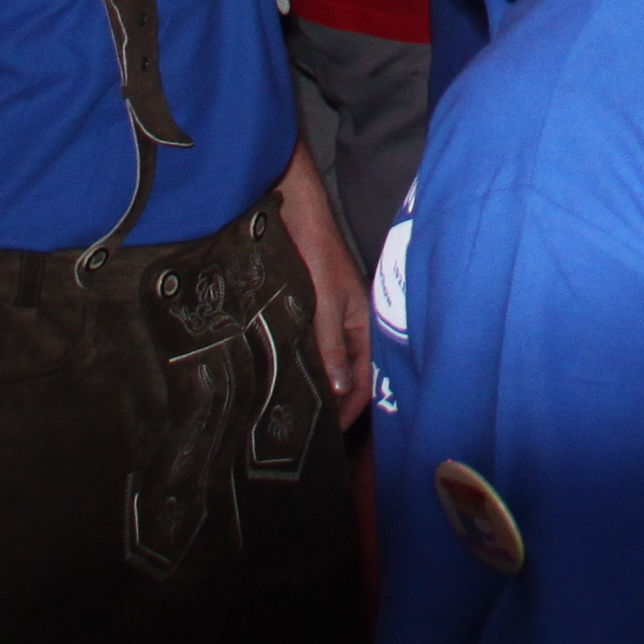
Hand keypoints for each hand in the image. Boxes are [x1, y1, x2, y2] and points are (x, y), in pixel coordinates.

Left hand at [272, 150, 372, 421]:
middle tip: (307, 430)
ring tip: (292, 410)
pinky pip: (307, 344)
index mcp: (362, 322)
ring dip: (315, 382)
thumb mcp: (325, 302)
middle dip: (333, 401)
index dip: (351, 407)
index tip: (330, 436)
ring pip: (325, 360)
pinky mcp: (306, 307)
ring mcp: (327, 315)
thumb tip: (339, 390)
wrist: (292, 207)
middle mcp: (347, 322)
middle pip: (346, 372)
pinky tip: (280, 375)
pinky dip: (299, 362)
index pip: (363, 377)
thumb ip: (332, 345)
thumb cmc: (316, 251)